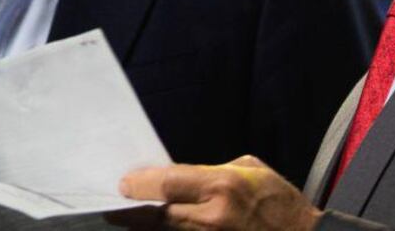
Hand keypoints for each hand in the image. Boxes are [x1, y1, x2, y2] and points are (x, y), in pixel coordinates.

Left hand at [118, 155, 321, 230]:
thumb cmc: (278, 201)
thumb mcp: (251, 169)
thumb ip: (214, 171)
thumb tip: (182, 176)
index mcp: (223, 187)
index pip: (168, 184)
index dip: (141, 183)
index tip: (124, 183)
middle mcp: (212, 218)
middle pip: (158, 216)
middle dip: (133, 210)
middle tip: (115, 204)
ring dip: (144, 226)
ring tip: (127, 217)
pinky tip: (152, 228)